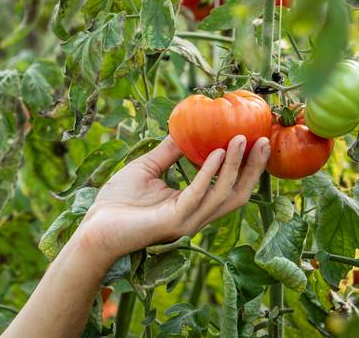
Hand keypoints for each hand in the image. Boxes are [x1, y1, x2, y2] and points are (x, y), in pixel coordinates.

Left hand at [75, 134, 269, 268]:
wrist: (94, 227)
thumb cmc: (117, 202)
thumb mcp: (146, 167)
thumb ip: (168, 152)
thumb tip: (186, 130)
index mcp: (192, 205)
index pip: (228, 187)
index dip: (245, 167)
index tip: (256, 140)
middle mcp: (196, 215)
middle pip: (237, 194)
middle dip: (253, 168)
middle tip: (265, 140)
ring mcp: (187, 221)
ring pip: (223, 195)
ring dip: (236, 166)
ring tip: (243, 140)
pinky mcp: (173, 222)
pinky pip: (197, 194)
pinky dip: (209, 173)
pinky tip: (217, 153)